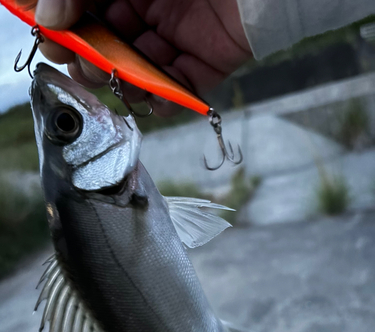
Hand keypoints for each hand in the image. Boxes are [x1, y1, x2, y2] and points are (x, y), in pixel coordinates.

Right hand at [34, 0, 251, 115]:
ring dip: (124, 81)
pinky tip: (154, 100)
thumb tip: (46, 18)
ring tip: (115, 82)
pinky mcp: (209, 57)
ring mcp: (182, 33)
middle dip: (92, 58)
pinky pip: (183, 85)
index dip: (67, 27)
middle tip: (83, 64)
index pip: (89, 8)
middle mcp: (154, 4)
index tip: (52, 40)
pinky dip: (167, 99)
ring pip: (143, 68)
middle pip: (112, 42)